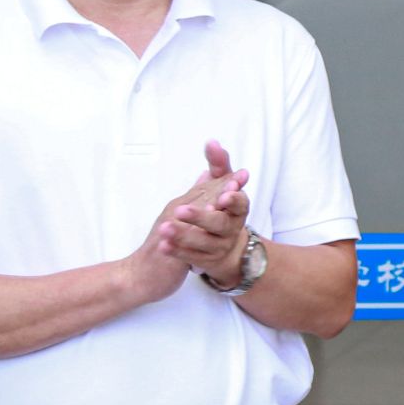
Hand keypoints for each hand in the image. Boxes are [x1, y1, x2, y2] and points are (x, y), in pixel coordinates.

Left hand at [163, 140, 251, 283]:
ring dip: (183, 235)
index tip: (224, 194)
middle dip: (200, 217)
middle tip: (180, 210)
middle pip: (219, 223)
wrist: (224, 249)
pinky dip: (177, 251)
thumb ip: (218, 166)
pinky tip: (163, 245)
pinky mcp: (206, 261)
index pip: (241, 203)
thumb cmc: (221, 210)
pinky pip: (191, 257)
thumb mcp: (220, 187)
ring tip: (164, 227)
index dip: (233, 199)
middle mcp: (232, 229)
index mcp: (238, 210)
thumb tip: (212, 143)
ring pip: (203, 242)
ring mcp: (219, 247)